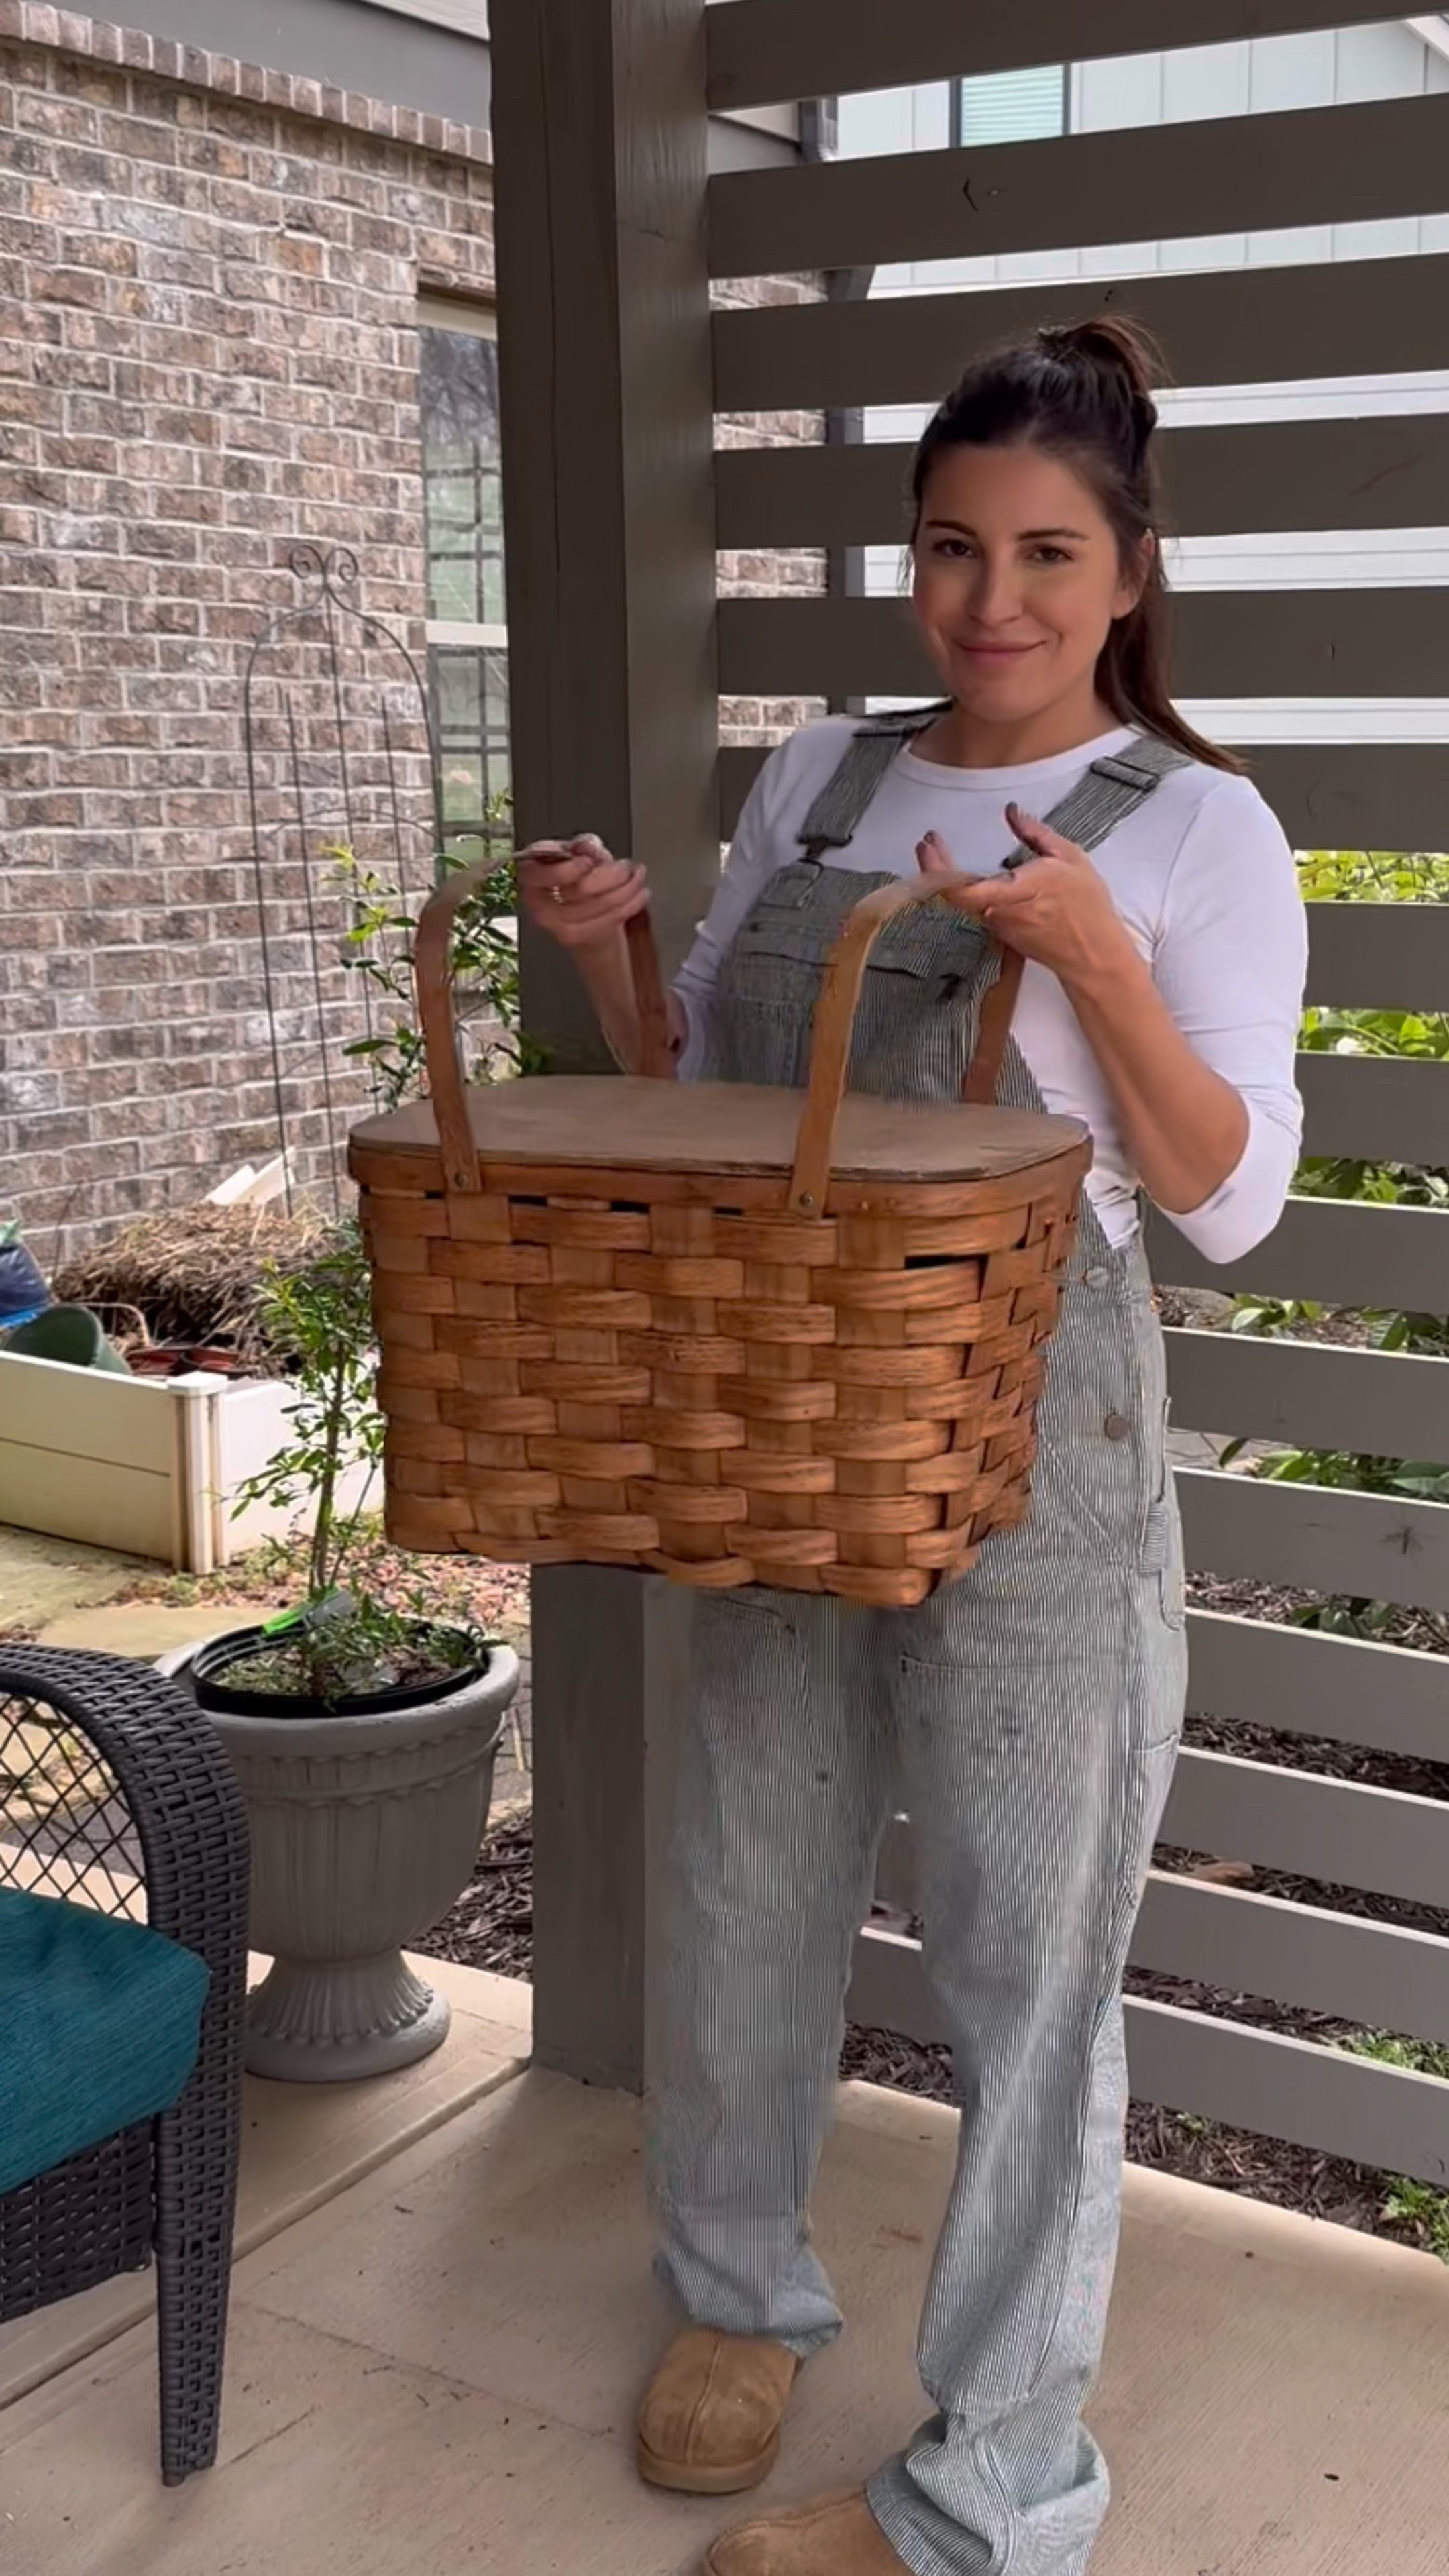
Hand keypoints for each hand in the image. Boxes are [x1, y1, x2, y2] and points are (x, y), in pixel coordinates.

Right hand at [517, 835, 649, 951]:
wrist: (586, 911)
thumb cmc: (580, 876)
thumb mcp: (582, 852)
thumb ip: (584, 846)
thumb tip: (586, 847)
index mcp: (531, 871)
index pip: (539, 874)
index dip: (566, 870)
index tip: (588, 863)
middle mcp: (536, 899)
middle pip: (575, 891)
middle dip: (609, 877)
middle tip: (626, 867)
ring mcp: (553, 922)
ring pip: (594, 907)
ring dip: (624, 890)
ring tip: (638, 877)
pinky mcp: (573, 937)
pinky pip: (605, 922)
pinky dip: (629, 905)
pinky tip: (640, 894)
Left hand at [914, 806, 1139, 995]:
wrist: (1092, 954)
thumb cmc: (1087, 906)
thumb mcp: (1069, 857)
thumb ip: (1036, 833)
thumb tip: (1011, 811)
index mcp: (1015, 891)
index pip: (965, 890)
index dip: (939, 871)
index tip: (929, 846)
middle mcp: (1000, 912)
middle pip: (953, 894)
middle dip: (934, 865)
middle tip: (926, 842)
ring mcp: (997, 926)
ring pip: (962, 902)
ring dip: (946, 877)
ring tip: (934, 851)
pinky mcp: (1000, 933)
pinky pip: (974, 910)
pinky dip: (961, 891)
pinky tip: (958, 876)